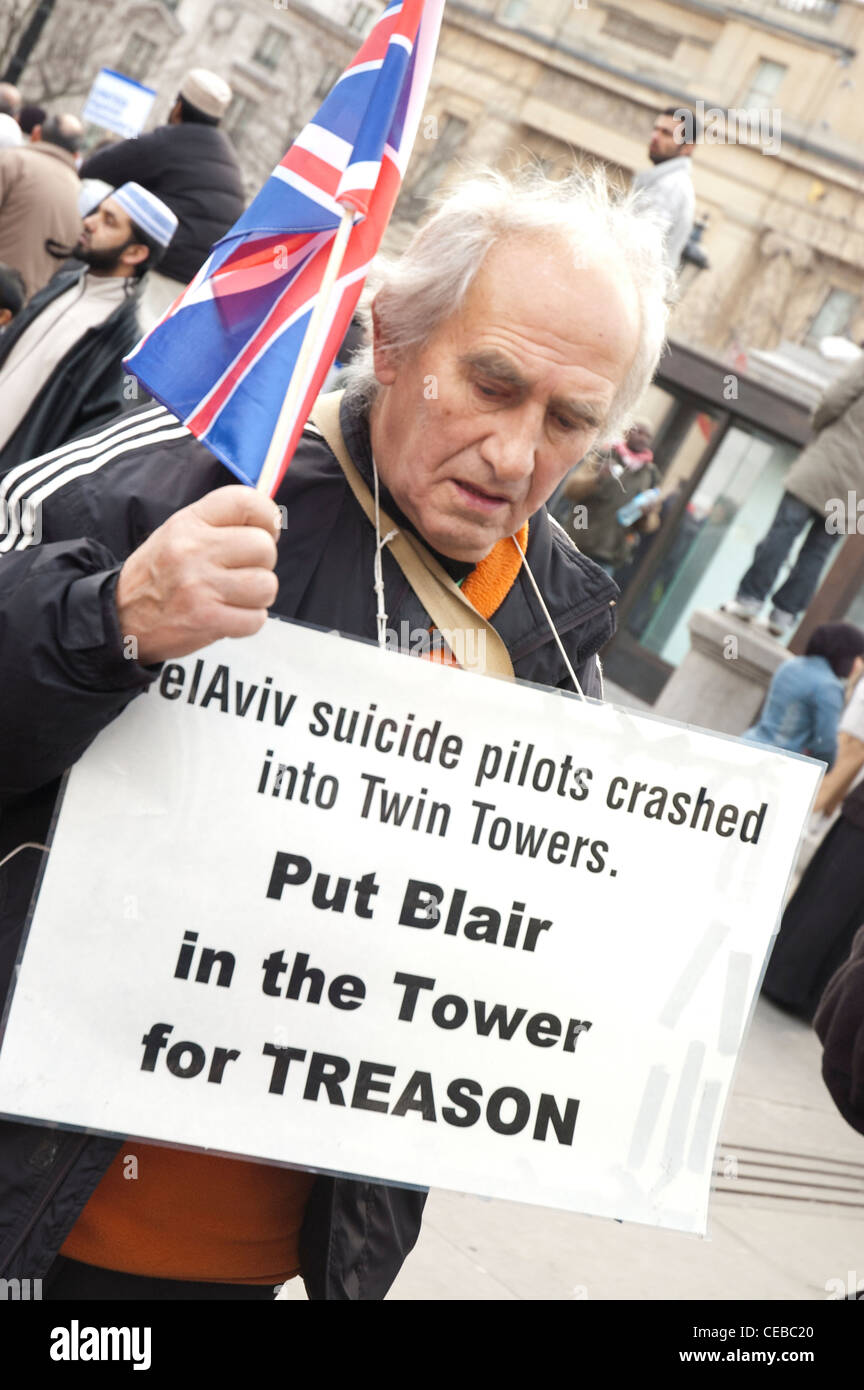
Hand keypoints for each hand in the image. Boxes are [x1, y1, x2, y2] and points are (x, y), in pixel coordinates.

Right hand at [115, 486, 280, 664]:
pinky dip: (247, 621)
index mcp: (189, 522)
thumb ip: (220, 524)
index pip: (246, 501)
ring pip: (266, 585)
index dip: (267, 517)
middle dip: (262, 564)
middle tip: (241, 572)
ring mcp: (200, 585)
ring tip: (233, 596)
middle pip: (264, 548)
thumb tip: (272, 523)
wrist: (120, 617)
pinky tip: (226, 616)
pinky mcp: (207, 619)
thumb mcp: (180, 533)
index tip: (266, 532)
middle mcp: (193, 549)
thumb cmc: (159, 574)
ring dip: (257, 596)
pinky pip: (256, 618)